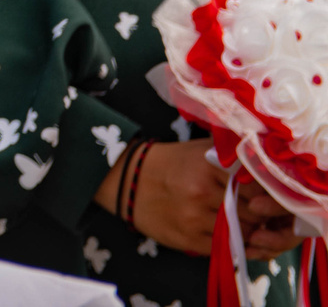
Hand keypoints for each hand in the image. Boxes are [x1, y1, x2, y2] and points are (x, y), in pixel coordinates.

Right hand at [104, 142, 301, 259]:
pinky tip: (233, 233)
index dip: (268, 193)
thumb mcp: (201, 148)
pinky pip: (226, 247)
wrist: (128, 180)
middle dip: (262, 214)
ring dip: (250, 230)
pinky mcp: (188, 239)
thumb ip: (232, 153)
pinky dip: (236, 243)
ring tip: (246, 220)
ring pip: (243, 232)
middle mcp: (201, 192)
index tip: (267, 194)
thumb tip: (265, 161)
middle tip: (261, 210)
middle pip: (254, 212)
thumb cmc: (171, 162)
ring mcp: (194, 218)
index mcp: (208, 166)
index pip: (257, 186)